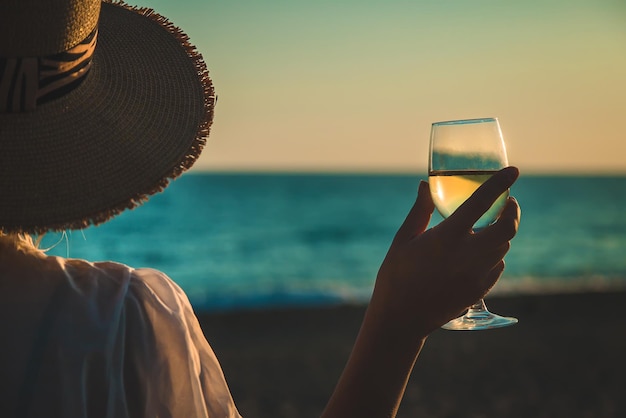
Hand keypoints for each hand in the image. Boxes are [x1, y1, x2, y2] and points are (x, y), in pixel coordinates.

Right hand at [372, 166, 520, 335]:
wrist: (401, 319)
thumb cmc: (396, 276)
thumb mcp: (403, 239)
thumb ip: (420, 211)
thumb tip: (425, 185)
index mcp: (447, 236)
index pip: (482, 202)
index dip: (500, 183)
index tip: (513, 171)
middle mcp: (468, 254)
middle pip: (507, 227)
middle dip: (512, 210)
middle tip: (507, 202)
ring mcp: (477, 274)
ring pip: (503, 246)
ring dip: (502, 232)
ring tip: (489, 225)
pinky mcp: (479, 290)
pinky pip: (497, 266)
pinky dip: (494, 254)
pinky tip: (481, 253)